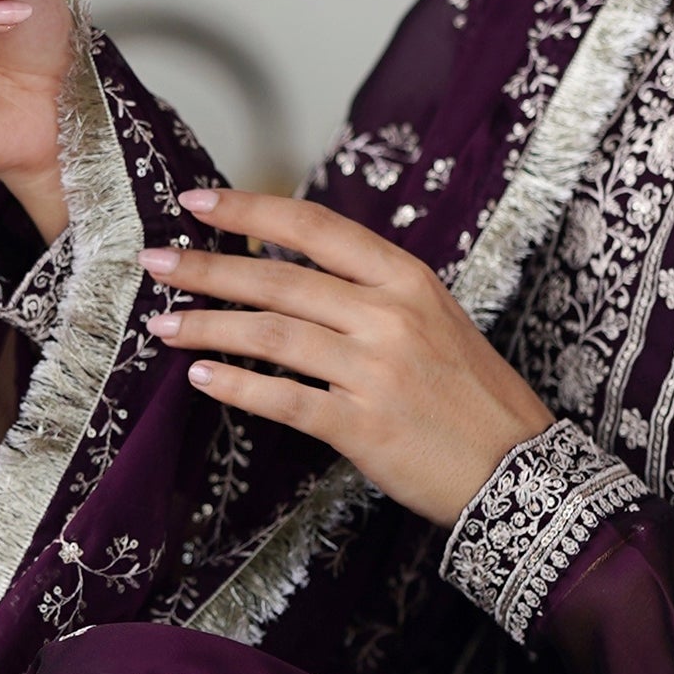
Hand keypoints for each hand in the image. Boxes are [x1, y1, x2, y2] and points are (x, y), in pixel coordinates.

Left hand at [144, 189, 553, 526]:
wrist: (518, 470)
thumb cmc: (474, 399)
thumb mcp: (437, 322)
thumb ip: (374, 295)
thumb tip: (297, 276)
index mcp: (408, 280)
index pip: (315, 226)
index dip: (251, 210)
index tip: (197, 202)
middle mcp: (390, 316)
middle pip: (280, 277)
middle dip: (207, 267)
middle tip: (154, 261)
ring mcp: (376, 370)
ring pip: (272, 334)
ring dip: (207, 327)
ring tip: (162, 325)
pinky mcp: (363, 426)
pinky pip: (284, 399)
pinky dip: (238, 386)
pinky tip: (202, 378)